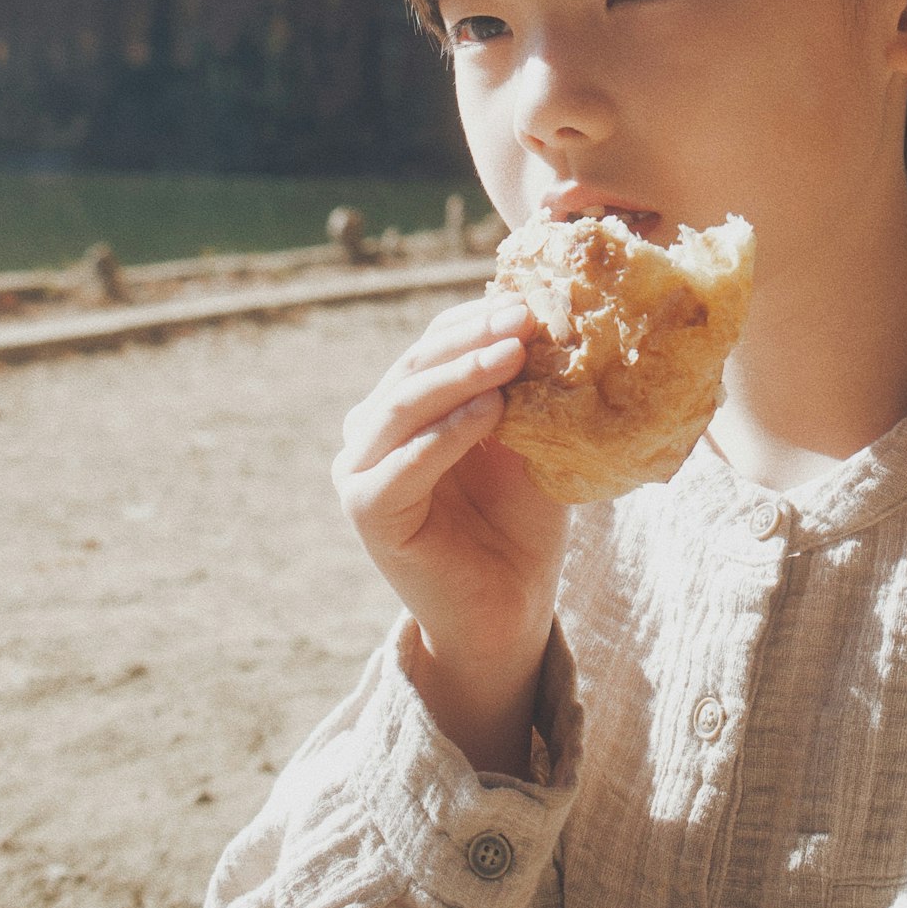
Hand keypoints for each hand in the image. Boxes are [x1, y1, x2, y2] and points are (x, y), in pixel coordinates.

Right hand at [333, 292, 568, 773]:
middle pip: (417, 364)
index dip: (479, 315)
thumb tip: (547, 312)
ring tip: (513, 354)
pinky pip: (405, 463)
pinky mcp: (366, 511)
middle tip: (526, 315)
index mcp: (405, 403)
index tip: (533, 296)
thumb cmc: (521, 521)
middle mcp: (372, 428)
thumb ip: (522, 386)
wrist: (509, 611)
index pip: (436, 340)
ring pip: (404, 405)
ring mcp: (359, 469)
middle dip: (473, 336)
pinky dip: (448, 432)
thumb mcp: (526, 437)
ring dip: (461, 374)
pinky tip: (491, 412)